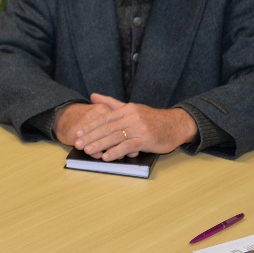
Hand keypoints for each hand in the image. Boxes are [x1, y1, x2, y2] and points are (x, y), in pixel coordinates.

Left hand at [59, 93, 197, 160]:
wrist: (175, 125)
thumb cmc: (151, 119)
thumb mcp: (132, 108)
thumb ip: (111, 103)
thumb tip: (93, 95)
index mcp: (127, 109)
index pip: (104, 118)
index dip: (90, 126)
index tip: (78, 133)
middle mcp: (132, 117)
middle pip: (107, 128)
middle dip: (91, 136)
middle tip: (78, 144)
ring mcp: (139, 128)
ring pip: (115, 137)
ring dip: (100, 144)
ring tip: (88, 151)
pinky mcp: (146, 139)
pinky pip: (128, 146)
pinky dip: (116, 152)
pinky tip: (107, 157)